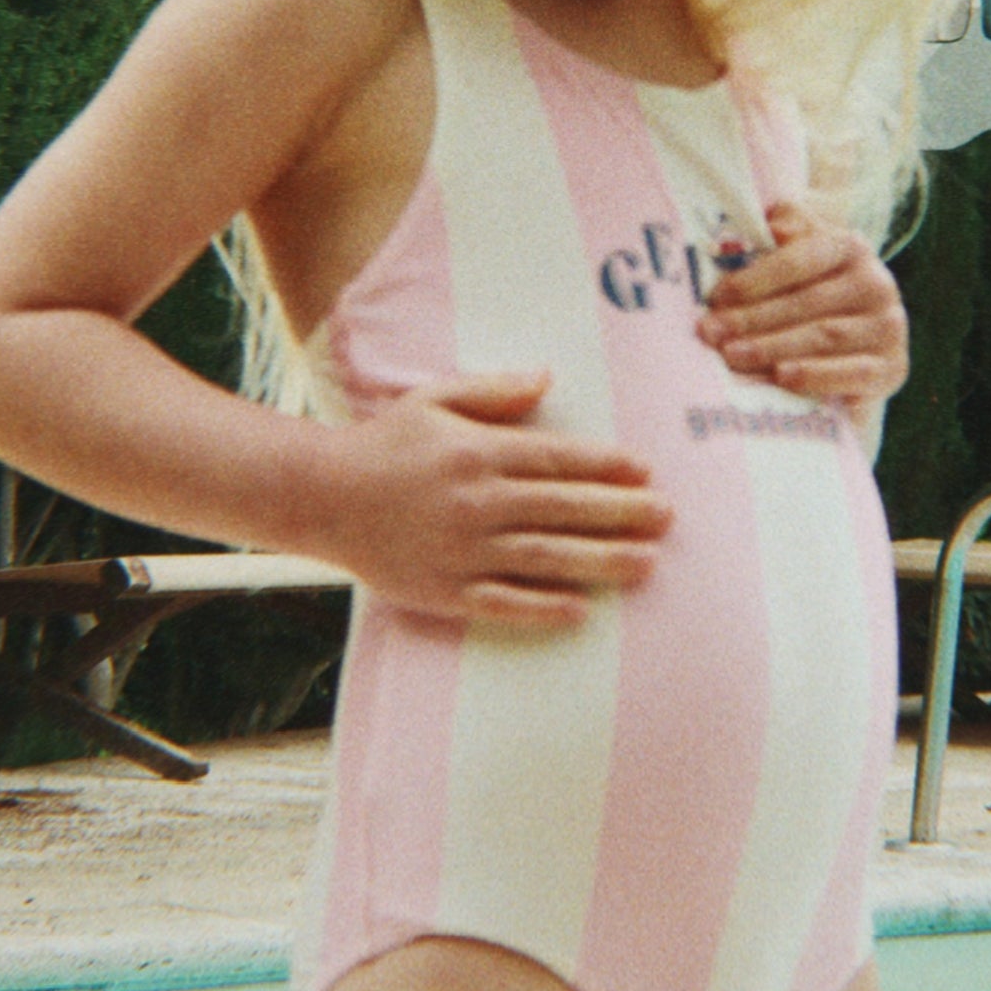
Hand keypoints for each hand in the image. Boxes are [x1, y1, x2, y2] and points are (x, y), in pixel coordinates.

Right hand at [331, 370, 671, 627]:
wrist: (323, 496)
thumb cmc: (384, 443)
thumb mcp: (435, 400)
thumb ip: (494, 392)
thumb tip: (548, 379)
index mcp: (479, 452)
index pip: (556, 461)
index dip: (604, 466)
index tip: (645, 471)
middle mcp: (478, 501)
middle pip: (563, 509)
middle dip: (620, 513)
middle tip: (666, 517)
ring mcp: (463, 549)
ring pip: (545, 557)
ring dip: (599, 561)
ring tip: (645, 565)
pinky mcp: (446, 589)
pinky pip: (503, 602)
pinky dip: (543, 608)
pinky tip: (581, 610)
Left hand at [695, 202, 908, 410]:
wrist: (856, 353)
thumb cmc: (812, 298)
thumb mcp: (800, 260)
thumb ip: (785, 234)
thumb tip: (773, 224)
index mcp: (851, 248)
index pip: (800, 260)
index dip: (756, 278)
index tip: (716, 296)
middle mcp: (876, 284)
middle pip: (807, 302)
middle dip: (752, 319)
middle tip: (710, 332)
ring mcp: (887, 328)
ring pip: (824, 337)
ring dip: (772, 348)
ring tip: (732, 356)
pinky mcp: (891, 369)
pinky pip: (852, 373)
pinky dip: (815, 376)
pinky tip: (782, 378)